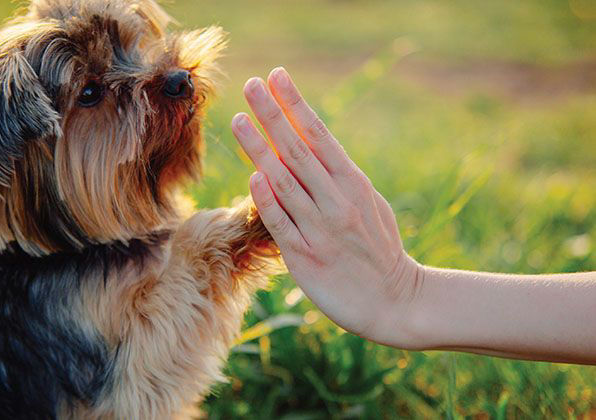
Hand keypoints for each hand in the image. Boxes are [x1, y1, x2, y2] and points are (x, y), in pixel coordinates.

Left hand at [231, 68, 422, 346]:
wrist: (395, 302)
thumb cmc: (379, 249)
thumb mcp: (368, 205)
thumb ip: (340, 179)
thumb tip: (310, 149)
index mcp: (354, 184)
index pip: (319, 136)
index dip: (296, 105)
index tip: (277, 76)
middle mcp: (337, 201)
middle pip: (298, 151)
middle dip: (273, 115)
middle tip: (251, 85)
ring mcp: (322, 229)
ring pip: (285, 182)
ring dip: (260, 149)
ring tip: (239, 120)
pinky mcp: (307, 258)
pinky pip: (283, 224)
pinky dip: (268, 199)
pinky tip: (253, 176)